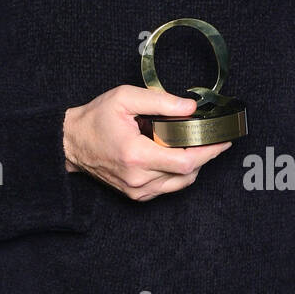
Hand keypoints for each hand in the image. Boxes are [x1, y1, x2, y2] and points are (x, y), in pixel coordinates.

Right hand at [63, 85, 229, 201]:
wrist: (72, 143)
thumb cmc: (96, 119)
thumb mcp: (125, 98)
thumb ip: (160, 101)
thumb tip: (190, 107)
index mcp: (136, 155)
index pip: (185, 162)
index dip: (208, 152)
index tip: (223, 141)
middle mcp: (138, 178)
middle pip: (188, 174)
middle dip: (205, 157)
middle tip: (212, 140)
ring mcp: (137, 190)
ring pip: (180, 183)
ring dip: (192, 166)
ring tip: (192, 146)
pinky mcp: (137, 195)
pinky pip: (168, 187)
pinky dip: (178, 173)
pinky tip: (174, 156)